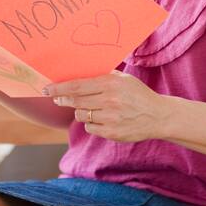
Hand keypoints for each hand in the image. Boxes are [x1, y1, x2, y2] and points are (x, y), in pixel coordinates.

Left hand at [45, 71, 171, 141]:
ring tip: (92, 108)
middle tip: (56, 98)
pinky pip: (90, 127)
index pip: (77, 86)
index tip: (47, 89)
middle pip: (75, 101)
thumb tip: (79, 72)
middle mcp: (109, 101)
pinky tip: (101, 119)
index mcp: (110, 84)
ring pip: (81, 115)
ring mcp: (110, 118)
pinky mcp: (112, 133)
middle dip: (63, 100)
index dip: (59, 88)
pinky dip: (91, 123)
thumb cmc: (138, 94)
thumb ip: (103, 75)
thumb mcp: (123, 79)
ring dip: (80, 111)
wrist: (159, 116)